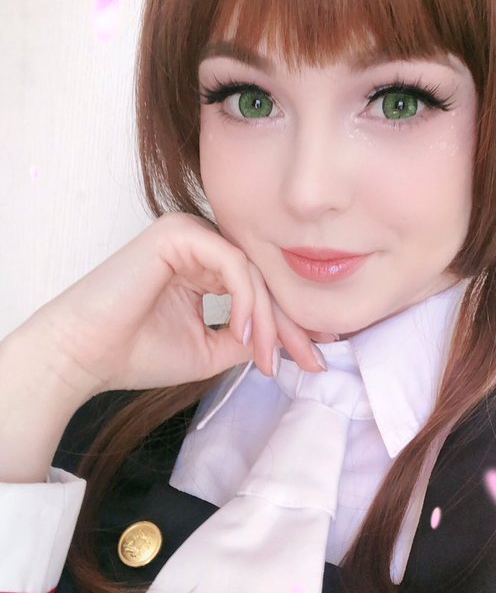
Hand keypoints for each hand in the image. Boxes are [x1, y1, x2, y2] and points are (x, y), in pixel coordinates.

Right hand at [21, 212, 332, 398]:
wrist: (83, 355)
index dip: (289, 325)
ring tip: (268, 357)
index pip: (259, 290)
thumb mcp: (210, 349)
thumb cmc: (134, 353)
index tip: (314, 357)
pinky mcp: (178, 232)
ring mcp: (188, 233)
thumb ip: (248, 338)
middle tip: (312, 359)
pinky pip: (232, 263)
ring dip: (268, 319)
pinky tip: (244, 332)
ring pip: (252, 272)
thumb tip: (289, 340)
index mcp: (204, 266)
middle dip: (290, 323)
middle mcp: (199, 244)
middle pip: (263, 278)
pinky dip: (246, 300)